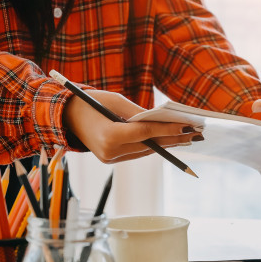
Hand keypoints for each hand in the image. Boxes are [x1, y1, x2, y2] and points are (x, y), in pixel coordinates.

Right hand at [63, 89, 198, 162]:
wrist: (64, 117)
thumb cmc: (89, 102)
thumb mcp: (115, 100)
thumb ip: (138, 113)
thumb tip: (161, 120)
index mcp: (108, 135)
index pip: (146, 133)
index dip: (168, 130)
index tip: (188, 127)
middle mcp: (109, 151)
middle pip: (149, 145)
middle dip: (174, 139)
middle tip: (196, 134)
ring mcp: (109, 159)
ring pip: (145, 151)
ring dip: (166, 144)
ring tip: (187, 137)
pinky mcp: (110, 160)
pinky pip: (137, 153)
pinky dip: (152, 146)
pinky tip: (169, 141)